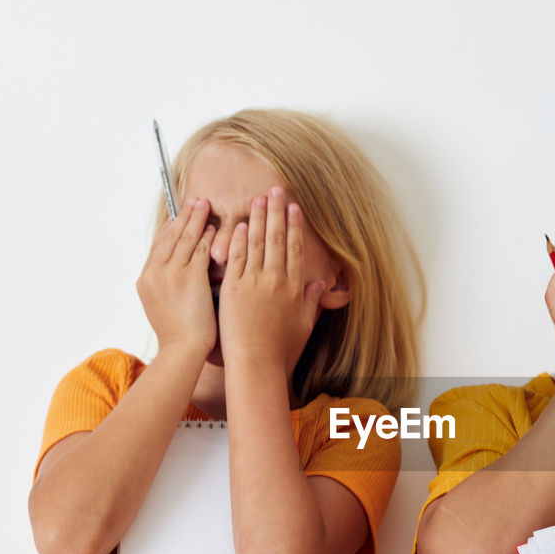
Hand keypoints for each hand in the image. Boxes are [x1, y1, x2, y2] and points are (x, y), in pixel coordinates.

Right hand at [136, 198, 216, 357]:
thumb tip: (175, 276)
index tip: (180, 214)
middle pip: (170, 235)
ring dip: (196, 218)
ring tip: (205, 205)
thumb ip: (166, 286)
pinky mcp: (189, 277)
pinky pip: (199, 249)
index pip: (159, 244)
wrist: (181, 350)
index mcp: (145, 279)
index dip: (171, 227)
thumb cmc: (179, 335)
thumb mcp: (163, 306)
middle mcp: (154, 272)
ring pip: (184, 238)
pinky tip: (215, 228)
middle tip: (195, 200)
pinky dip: (207, 236)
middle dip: (183, 216)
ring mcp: (170, 273)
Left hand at [216, 187, 326, 369]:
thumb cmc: (279, 349)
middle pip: (278, 238)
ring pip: (257, 242)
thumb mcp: (304, 325)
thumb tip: (320, 286)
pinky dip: (238, 238)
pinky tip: (238, 223)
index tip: (294, 208)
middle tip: (276, 190)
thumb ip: (312, 302)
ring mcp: (254, 281)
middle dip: (277, 211)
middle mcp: (276, 280)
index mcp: (295, 287)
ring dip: (258, 217)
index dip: (295, 226)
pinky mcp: (234, 287)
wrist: (256, 363)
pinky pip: (237, 256)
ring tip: (258, 198)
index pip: (296, 248)